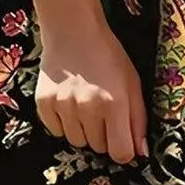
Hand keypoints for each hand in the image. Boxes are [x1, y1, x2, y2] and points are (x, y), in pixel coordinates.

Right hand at [36, 24, 148, 165]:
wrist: (73, 31)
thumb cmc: (108, 56)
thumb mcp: (132, 83)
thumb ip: (138, 120)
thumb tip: (140, 153)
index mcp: (114, 103)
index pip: (120, 153)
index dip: (123, 150)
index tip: (122, 139)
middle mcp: (87, 107)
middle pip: (98, 148)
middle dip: (103, 135)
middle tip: (102, 110)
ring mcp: (63, 106)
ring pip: (76, 142)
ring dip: (83, 130)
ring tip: (85, 104)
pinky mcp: (44, 103)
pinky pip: (56, 131)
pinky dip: (63, 123)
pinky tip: (69, 102)